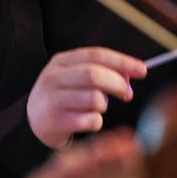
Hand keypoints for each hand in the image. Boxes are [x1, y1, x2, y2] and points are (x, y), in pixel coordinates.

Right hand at [26, 47, 144, 149]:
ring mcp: (52, 100)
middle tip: (128, 94)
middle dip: (117, 84)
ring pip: (95, 99)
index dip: (122, 61)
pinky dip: (96, 122)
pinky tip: (87, 122)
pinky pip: (90, 121)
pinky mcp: (55, 122)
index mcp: (61, 61)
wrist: (34, 122)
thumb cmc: (64, 97)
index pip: (96, 55)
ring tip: (96, 109)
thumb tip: (129, 76)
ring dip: (104, 105)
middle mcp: (53, 78)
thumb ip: (100, 72)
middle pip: (94, 75)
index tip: (143, 70)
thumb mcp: (75, 78)